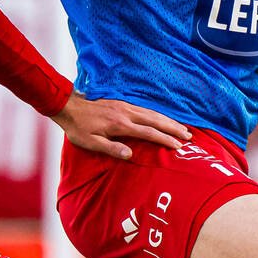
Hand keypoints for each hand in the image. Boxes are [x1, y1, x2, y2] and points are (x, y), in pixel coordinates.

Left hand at [52, 93, 191, 159]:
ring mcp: (126, 106)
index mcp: (120, 125)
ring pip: (153, 113)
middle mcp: (127, 113)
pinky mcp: (123, 103)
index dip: (164, 139)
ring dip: (169, 120)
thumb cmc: (79, 128)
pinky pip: (146, 108)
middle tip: (189, 136)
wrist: (69, 105)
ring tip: (183, 127)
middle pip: (156, 120)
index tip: (178, 146)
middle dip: (173, 128)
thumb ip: (111, 148)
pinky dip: (159, 114)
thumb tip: (130, 154)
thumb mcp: (91, 142)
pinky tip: (164, 118)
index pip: (148, 132)